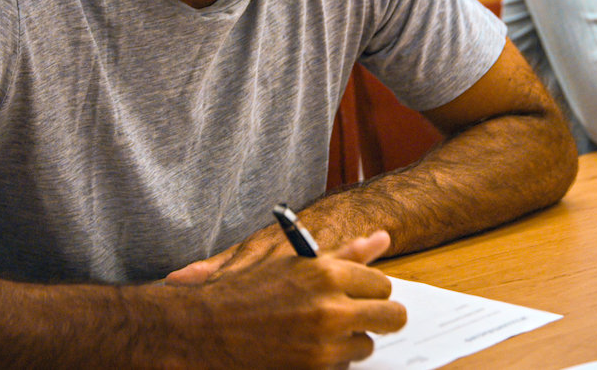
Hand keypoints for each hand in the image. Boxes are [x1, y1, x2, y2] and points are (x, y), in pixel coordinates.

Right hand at [172, 232, 404, 369]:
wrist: (205, 329)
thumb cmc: (247, 291)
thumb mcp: (295, 263)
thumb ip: (344, 255)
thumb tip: (383, 239)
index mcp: (326, 274)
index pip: (382, 284)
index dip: (371, 290)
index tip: (361, 293)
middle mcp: (330, 309)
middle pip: (391, 316)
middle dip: (380, 317)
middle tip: (361, 316)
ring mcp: (323, 344)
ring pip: (366, 345)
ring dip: (349, 341)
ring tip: (317, 330)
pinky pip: (344, 366)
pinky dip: (329, 360)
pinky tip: (304, 348)